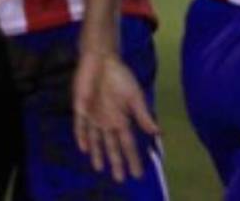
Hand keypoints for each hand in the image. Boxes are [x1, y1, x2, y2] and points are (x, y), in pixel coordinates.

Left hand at [72, 50, 159, 182]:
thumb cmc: (120, 76)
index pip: (128, 144)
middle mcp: (108, 121)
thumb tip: (158, 133)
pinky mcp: (81, 107)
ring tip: (100, 168)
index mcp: (122, 119)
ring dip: (98, 153)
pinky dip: (82, 136)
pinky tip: (84, 148)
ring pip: (95, 139)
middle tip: (120, 179)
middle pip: (112, 146)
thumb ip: (143, 115)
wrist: (102, 60)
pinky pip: (80, 125)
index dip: (133, 159)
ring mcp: (94, 115)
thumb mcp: (135, 96)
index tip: (138, 174)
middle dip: (116, 162)